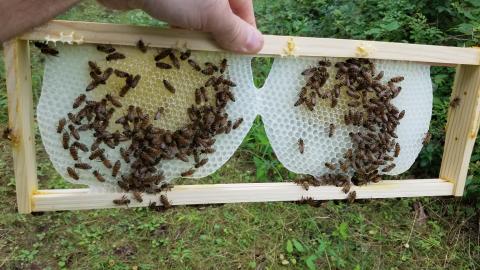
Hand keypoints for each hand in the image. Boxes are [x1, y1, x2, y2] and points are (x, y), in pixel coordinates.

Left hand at [97, 0, 263, 52]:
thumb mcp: (212, 14)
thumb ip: (234, 30)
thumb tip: (257, 45)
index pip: (244, 11)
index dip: (244, 34)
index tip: (241, 56)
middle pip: (223, 15)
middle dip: (219, 37)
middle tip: (217, 58)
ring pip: (201, 18)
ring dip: (199, 36)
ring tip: (196, 52)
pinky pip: (181, 16)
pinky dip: (181, 29)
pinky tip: (177, 41)